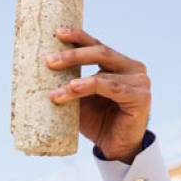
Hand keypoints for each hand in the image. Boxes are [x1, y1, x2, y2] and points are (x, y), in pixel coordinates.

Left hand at [45, 27, 150, 163]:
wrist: (116, 148)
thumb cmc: (98, 122)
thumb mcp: (80, 99)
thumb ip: (70, 83)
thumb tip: (39, 71)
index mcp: (119, 64)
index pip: (97, 45)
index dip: (78, 37)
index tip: (57, 32)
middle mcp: (133, 68)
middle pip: (100, 52)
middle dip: (72, 55)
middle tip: (49, 61)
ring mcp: (140, 81)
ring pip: (102, 72)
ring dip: (75, 79)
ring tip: (55, 89)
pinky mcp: (141, 97)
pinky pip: (111, 87)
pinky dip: (89, 87)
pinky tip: (73, 89)